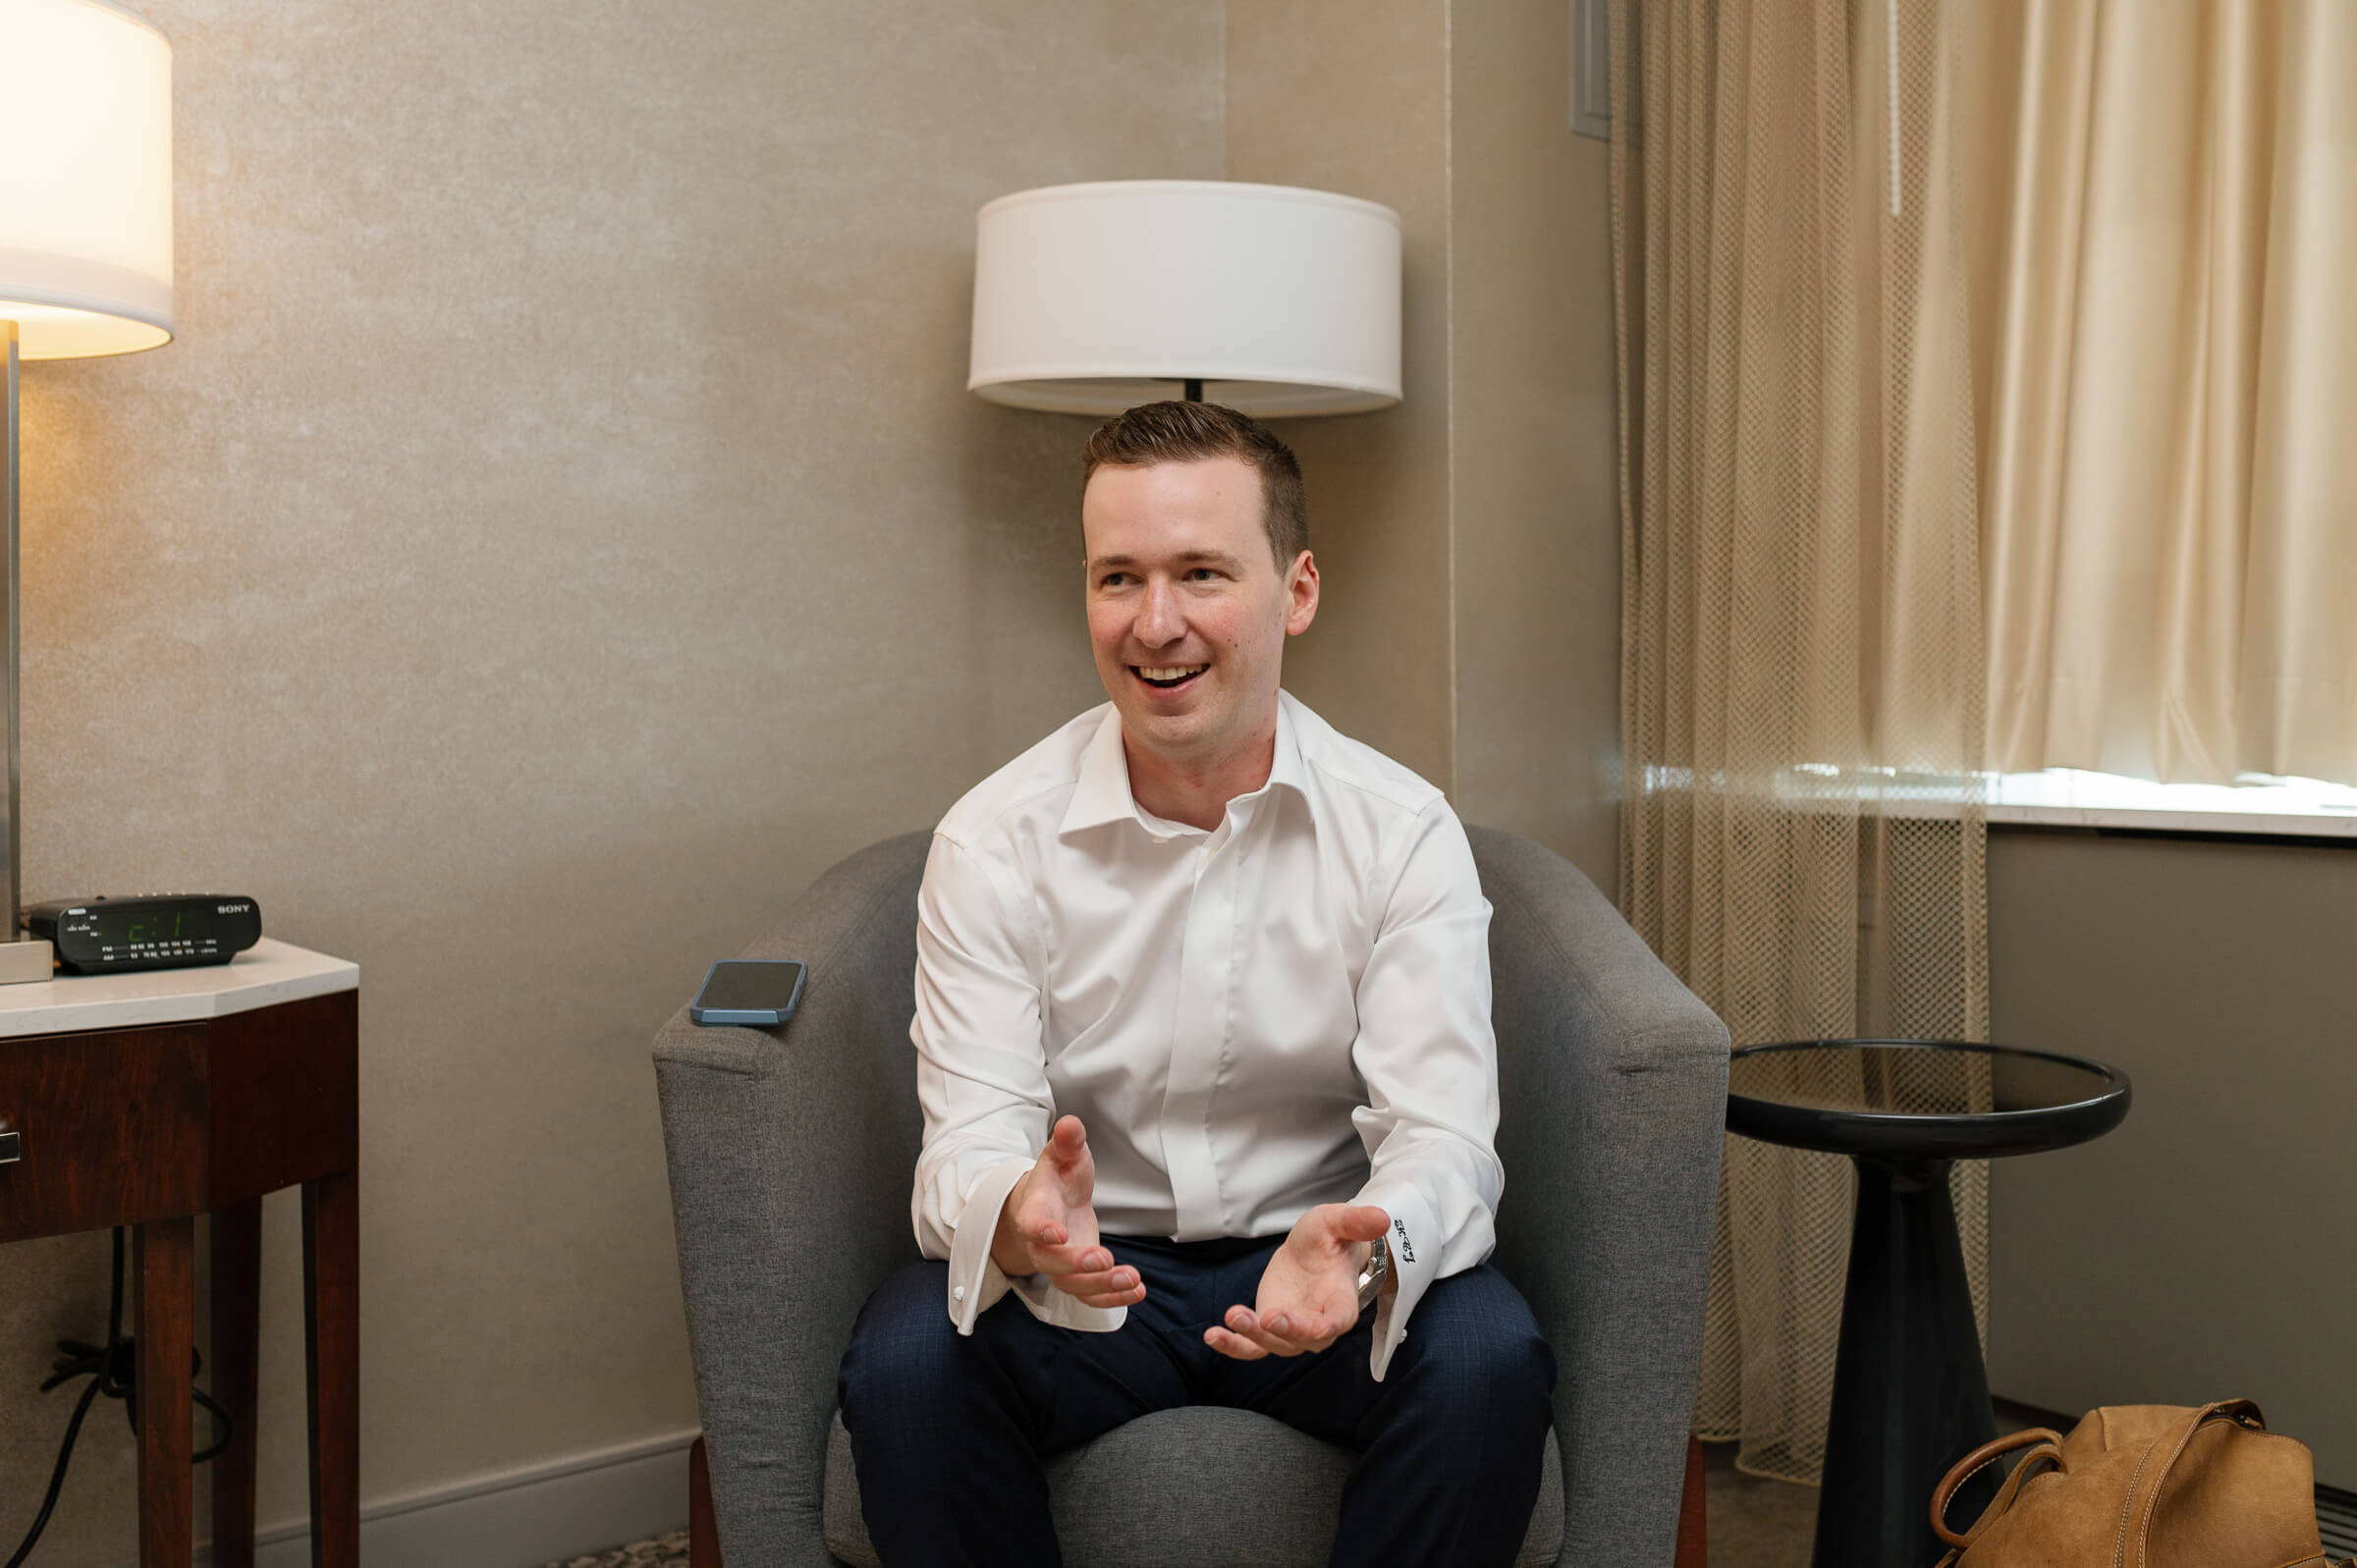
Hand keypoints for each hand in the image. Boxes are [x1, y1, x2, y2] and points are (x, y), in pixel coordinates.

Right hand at [990, 1116, 1144, 1308]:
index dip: (1041, 1230)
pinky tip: (1138, 1291)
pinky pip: (1091, 1297)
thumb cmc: (1056, 1178)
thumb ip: (1067, 1142)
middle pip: (1052, 1262)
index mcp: (1035, 1210)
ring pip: (1073, 1286)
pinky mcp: (1078, 1277)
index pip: (1031, 1224)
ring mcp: (1059, 1265)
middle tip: (1104, 1260)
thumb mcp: (1062, 1155)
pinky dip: (1114, 1300)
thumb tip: (1071, 1123)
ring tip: (1132, 1280)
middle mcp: (1042, 1245)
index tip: (1057, 1233)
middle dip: (1077, 1264)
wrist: (1050, 1205)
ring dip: (1102, 1287)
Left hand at [1204, 1204, 1389, 1359]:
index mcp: (1341, 1302)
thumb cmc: (1331, 1239)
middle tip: (1266, 1317)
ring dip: (1251, 1335)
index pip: (1337, 1321)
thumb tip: (1382, 1219)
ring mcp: (1292, 1330)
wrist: (1314, 1252)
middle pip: (1304, 1339)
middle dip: (1286, 1332)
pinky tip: (1212, 1335)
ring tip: (1231, 1317)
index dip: (1325, 1326)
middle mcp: (1319, 1324)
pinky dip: (1233, 1345)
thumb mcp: (1338, 1221)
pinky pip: (1252, 1346)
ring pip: (1274, 1344)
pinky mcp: (1269, 1329)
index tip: (1314, 1325)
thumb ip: (1356, 1222)